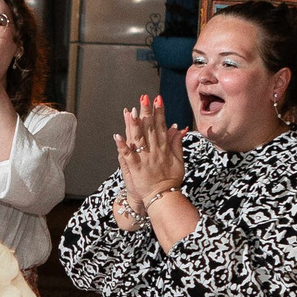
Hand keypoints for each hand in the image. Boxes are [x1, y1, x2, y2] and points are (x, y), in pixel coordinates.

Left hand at [115, 97, 186, 214]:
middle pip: (150, 129)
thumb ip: (177, 143)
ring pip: (138, 139)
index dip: (159, 112)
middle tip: (143, 98)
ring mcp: (145, 159)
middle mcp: (155, 151)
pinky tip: (117, 136)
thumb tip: (177, 128)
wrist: (164, 197)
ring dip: (134, 125)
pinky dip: (122, 146)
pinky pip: (128, 156)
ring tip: (130, 112)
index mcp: (164, 148)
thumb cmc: (171, 180)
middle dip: (146, 112)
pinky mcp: (136, 168)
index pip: (161, 126)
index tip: (157, 99)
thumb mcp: (179, 161)